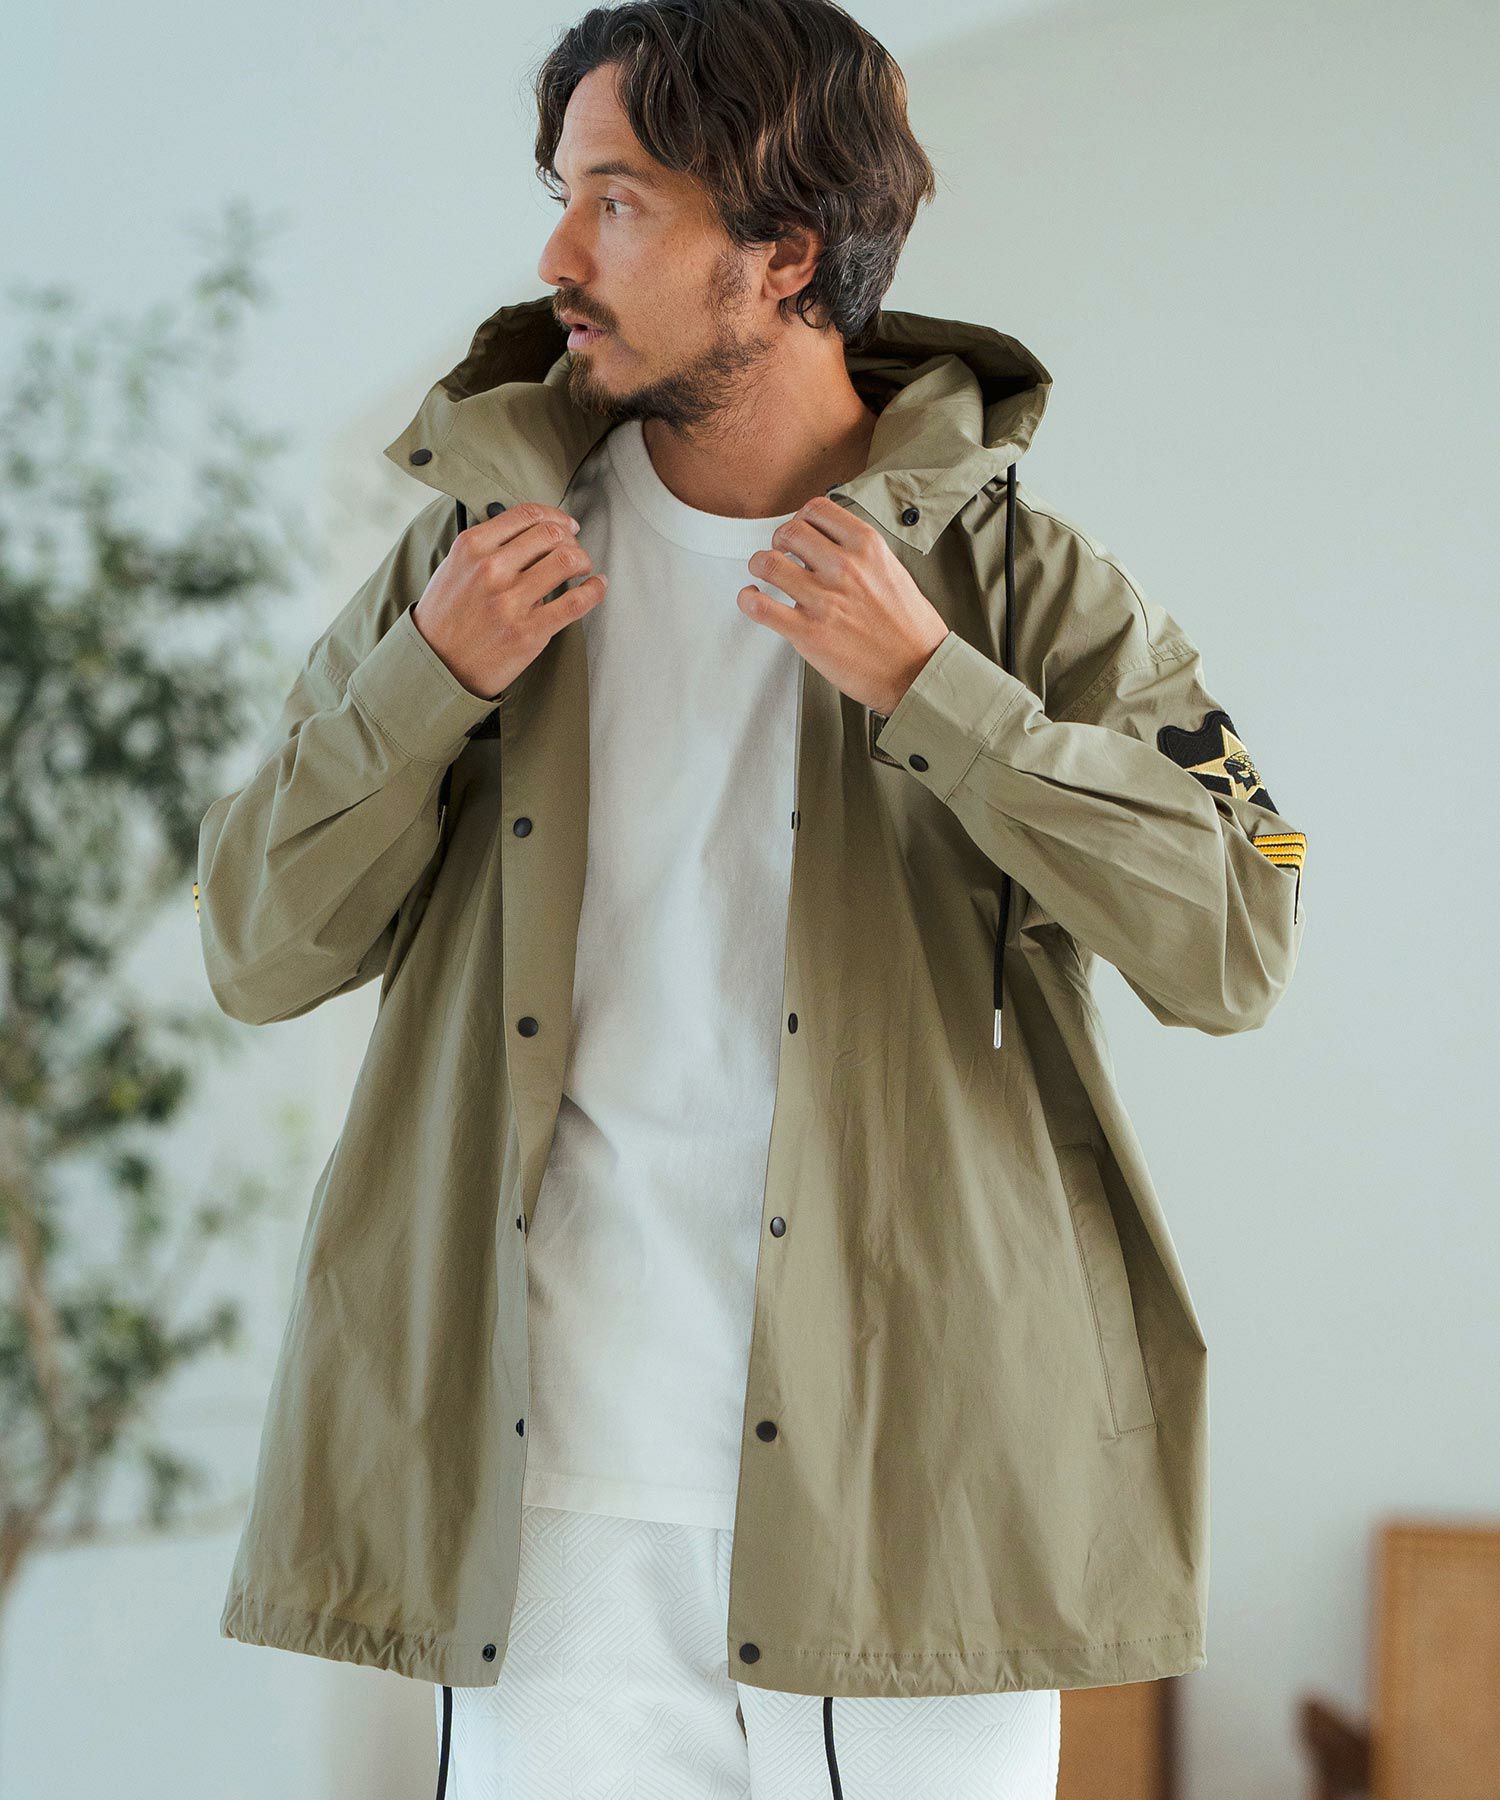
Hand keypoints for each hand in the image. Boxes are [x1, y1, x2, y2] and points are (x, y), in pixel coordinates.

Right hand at [412, 502, 605, 699]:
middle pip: (552, 534)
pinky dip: (595, 590)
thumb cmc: (447, 615)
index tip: (566, 524)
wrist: (436, 664)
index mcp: (472, 546)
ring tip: (583, 568)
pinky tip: (597, 585)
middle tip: (574, 549)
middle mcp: (491, 569)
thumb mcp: (455, 566)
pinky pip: (575, 602)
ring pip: (568, 561)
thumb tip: (534, 532)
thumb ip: (489, 545)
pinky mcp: (528, 632)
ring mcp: (510, 601)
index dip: (556, 516)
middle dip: (571, 538)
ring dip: (583, 560)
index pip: (527, 514)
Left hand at [738, 495, 948, 715]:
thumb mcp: (894, 572)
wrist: (918, 671)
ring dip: (759, 565)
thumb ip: (862, 555)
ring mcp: (824, 600)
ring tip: (764, 574)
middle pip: (789, 531)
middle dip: (779, 540)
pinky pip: (760, 607)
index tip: (800, 531)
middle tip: (781, 553)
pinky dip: (747, 599)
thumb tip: (833, 546)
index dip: (801, 518)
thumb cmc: (911, 629)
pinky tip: (752, 598)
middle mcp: (843, 568)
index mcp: (867, 547)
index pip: (818, 509)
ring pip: (767, 563)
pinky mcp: (808, 633)